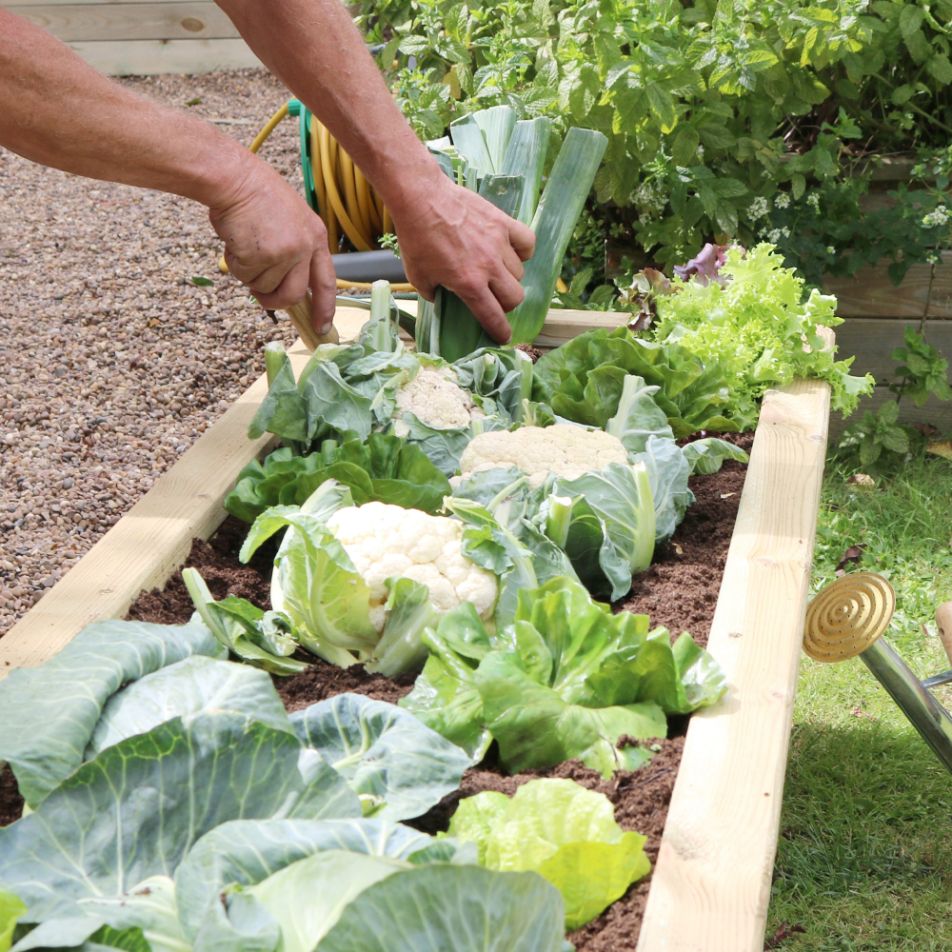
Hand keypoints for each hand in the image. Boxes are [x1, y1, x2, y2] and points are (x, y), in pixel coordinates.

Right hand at [208, 156, 336, 334]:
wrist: (235, 178)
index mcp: (316, 237)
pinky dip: (235, 264)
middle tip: (261, 297)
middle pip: (293, 295)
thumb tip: (288, 288)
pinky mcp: (260, 255)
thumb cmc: (258, 196)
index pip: (326, 282)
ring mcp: (284, 252)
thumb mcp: (291, 221)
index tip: (322, 328)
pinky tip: (235, 240)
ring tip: (245, 244)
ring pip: (263, 286)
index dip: (324, 308)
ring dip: (249, 273)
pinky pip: (244, 276)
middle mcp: (304, 248)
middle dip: (274, 301)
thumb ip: (295, 252)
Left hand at [390, 175, 535, 341]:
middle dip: (506, 304)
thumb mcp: (418, 276)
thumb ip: (433, 293)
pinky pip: (527, 243)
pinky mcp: (503, 223)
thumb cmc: (416, 237)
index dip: (500, 331)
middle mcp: (489, 267)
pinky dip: (523, 251)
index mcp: (468, 284)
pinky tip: (512, 250)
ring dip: (509, 277)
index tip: (503, 336)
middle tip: (494, 298)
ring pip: (519, 272)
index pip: (493, 316)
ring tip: (495, 270)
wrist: (422, 198)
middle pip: (515, 297)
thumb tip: (442, 299)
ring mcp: (499, 243)